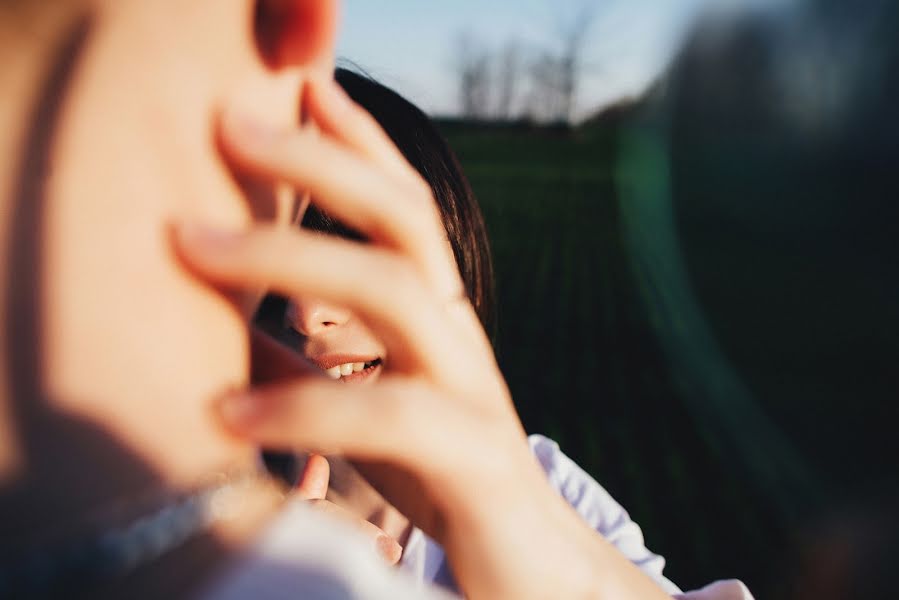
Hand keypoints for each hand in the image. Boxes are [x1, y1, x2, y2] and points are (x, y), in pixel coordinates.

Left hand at [175, 76, 669, 598]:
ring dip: (291, 258)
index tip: (305, 86)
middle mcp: (460, 336)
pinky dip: (301, 405)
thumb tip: (217, 319)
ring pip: (399, 292)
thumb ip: (299, 359)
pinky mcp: (474, 459)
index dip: (361, 142)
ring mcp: (474, 391)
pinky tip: (227, 412)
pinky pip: (388, 415)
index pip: (405, 208)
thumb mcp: (360, 405)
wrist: (529, 567)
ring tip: (193, 248)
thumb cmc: (435, 475)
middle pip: (404, 221)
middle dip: (321, 164)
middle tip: (230, 128)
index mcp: (435, 318)